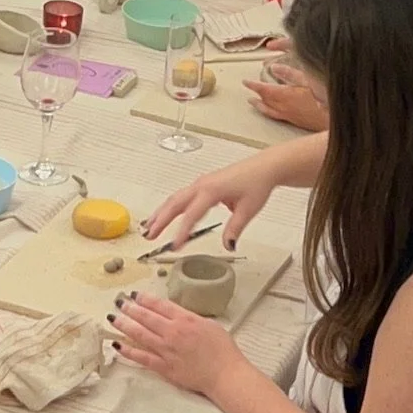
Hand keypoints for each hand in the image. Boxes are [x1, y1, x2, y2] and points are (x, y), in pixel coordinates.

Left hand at [111, 291, 238, 403]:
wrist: (225, 375)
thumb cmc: (223, 350)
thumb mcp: (209, 324)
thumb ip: (190, 318)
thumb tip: (176, 315)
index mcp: (185, 320)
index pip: (159, 305)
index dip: (145, 298)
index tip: (134, 294)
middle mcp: (172, 333)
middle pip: (146, 317)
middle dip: (130, 308)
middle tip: (119, 302)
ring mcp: (166, 350)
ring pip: (140, 334)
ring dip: (124, 325)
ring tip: (113, 318)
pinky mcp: (164, 367)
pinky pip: (142, 358)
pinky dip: (128, 351)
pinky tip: (117, 345)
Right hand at [146, 153, 278, 249]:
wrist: (264, 167)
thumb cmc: (257, 183)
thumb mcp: (248, 210)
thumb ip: (235, 228)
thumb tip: (227, 245)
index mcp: (212, 190)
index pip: (192, 215)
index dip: (182, 232)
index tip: (175, 246)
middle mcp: (202, 185)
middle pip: (175, 203)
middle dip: (160, 220)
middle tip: (149, 235)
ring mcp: (201, 183)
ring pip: (175, 198)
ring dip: (161, 212)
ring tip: (149, 227)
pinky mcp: (202, 184)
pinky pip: (181, 196)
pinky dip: (170, 206)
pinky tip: (164, 214)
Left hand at [246, 59, 327, 131]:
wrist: (334, 120)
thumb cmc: (325, 98)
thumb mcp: (308, 80)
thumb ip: (290, 73)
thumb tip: (274, 68)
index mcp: (286, 96)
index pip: (264, 90)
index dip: (253, 85)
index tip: (246, 82)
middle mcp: (284, 107)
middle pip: (265, 100)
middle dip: (256, 93)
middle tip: (249, 88)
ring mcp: (289, 115)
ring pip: (269, 110)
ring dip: (260, 105)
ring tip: (252, 102)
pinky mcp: (295, 121)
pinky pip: (276, 116)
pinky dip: (269, 112)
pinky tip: (271, 111)